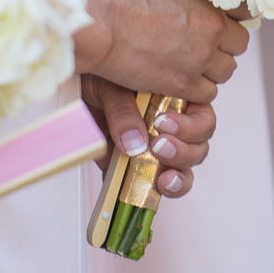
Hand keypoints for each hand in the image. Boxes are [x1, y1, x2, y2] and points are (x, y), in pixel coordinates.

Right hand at [77, 0, 248, 103]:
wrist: (99, 22)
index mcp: (209, 2)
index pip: (245, 12)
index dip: (233, 17)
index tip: (223, 19)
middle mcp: (211, 31)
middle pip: (238, 45)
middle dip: (224, 45)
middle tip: (205, 44)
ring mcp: (199, 59)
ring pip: (225, 72)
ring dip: (212, 69)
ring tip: (191, 64)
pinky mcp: (182, 84)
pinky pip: (207, 94)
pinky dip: (197, 90)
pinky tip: (181, 81)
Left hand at [81, 76, 216, 198]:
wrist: (71, 91)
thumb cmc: (98, 78)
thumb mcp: (111, 85)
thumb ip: (124, 110)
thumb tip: (135, 143)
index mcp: (175, 98)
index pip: (202, 114)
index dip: (192, 124)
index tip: (164, 123)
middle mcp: (171, 125)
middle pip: (199, 145)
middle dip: (185, 150)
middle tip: (159, 145)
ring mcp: (155, 150)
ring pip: (184, 169)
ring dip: (178, 175)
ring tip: (162, 176)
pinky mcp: (134, 169)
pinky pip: (151, 188)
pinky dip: (151, 194)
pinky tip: (145, 191)